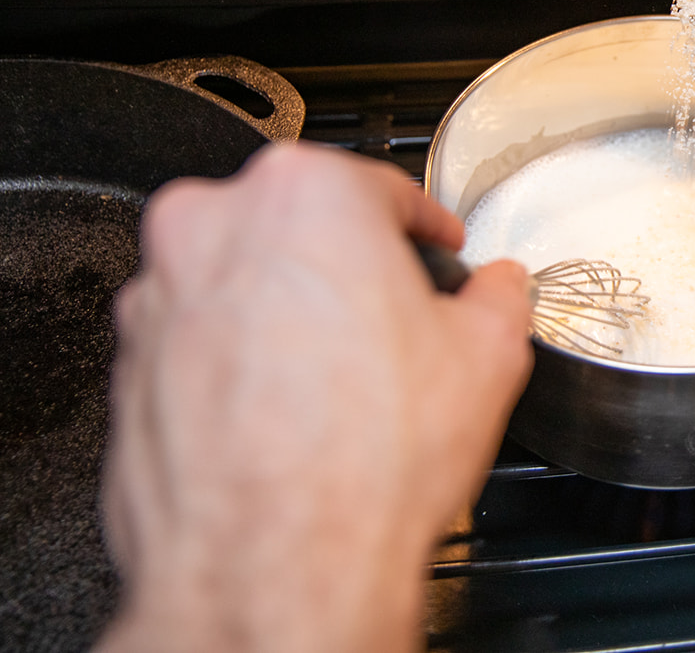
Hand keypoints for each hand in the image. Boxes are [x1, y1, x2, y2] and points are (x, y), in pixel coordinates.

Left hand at [96, 143, 531, 652]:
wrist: (273, 571)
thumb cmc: (362, 461)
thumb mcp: (487, 355)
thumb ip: (498, 296)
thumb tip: (500, 290)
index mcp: (304, 193)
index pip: (383, 187)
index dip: (427, 228)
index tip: (438, 248)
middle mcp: (214, 227)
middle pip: (303, 227)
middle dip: (351, 268)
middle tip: (397, 323)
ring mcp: (158, 299)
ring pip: (245, 282)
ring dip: (292, 314)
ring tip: (347, 384)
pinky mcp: (130, 367)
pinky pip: (202, 343)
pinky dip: (244, 365)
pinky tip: (296, 417)